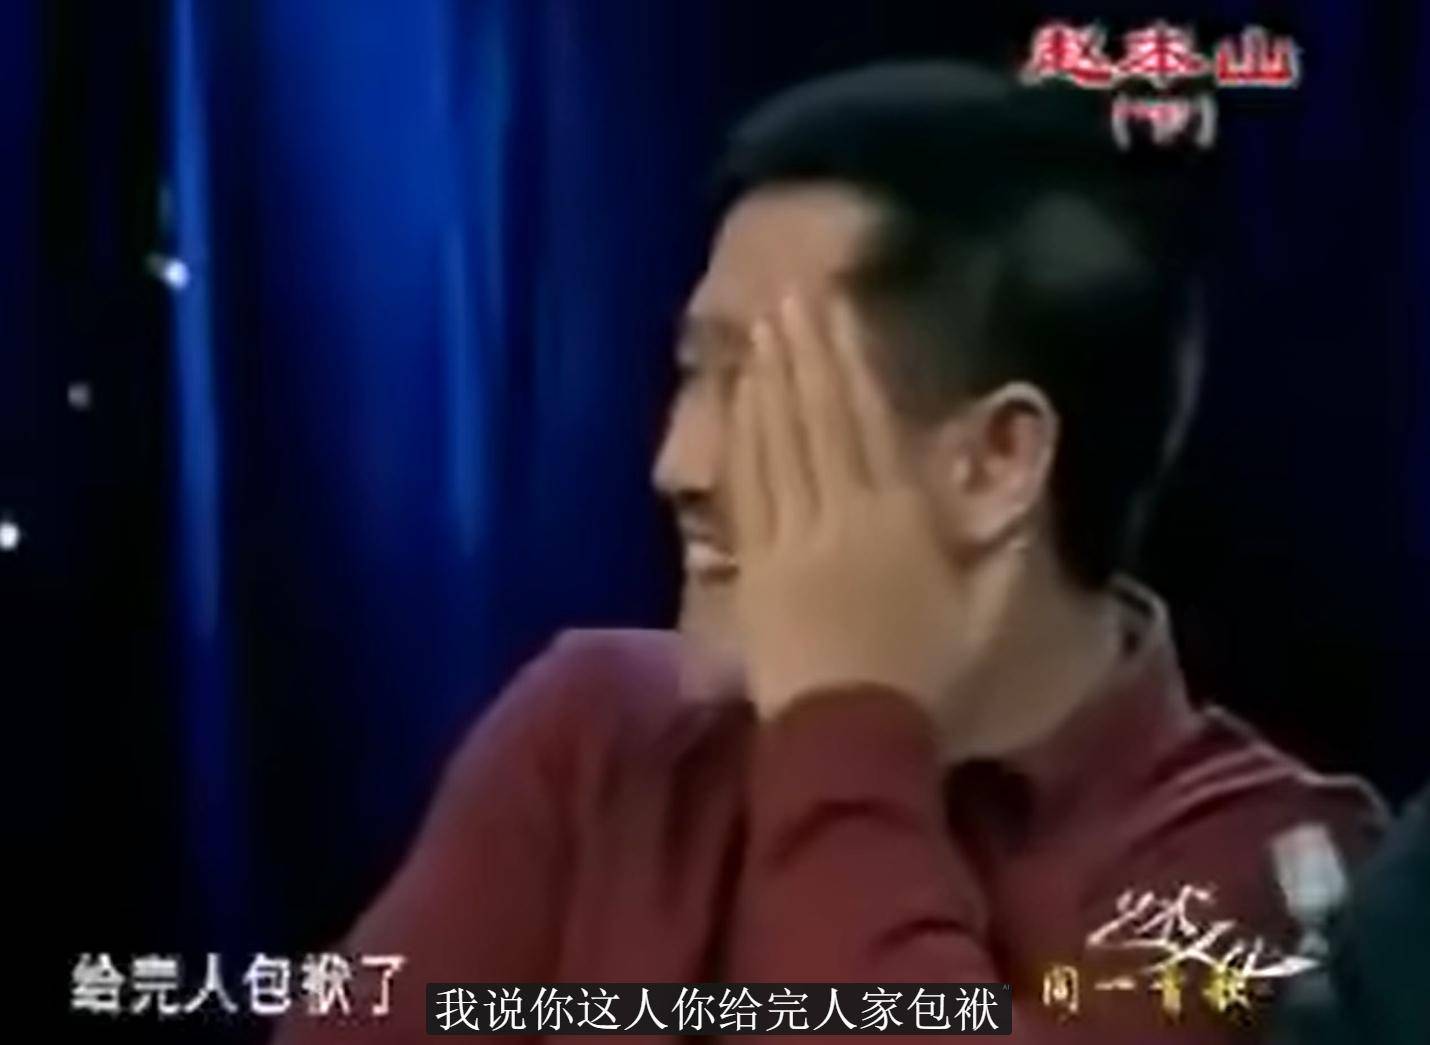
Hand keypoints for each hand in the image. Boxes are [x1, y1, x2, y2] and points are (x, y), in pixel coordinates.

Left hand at [729, 293, 971, 723]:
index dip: (850, 364)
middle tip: (788, 297)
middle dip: (803, 355)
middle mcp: (841, 515)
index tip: (836, 315)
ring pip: (776, 446)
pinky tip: (737, 410)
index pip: (869, 424)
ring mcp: (790, 539)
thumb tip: (1020, 495)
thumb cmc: (926, 682)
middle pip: (817, 421)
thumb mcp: (986, 616)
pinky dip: (741, 444)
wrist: (848, 737)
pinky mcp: (754, 567)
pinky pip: (746, 492)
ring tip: (760, 334)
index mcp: (898, 521)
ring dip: (768, 385)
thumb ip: (1005, 551)